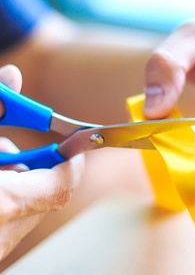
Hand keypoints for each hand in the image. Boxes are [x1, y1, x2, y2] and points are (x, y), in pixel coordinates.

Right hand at [0, 65, 84, 260]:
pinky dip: (3, 195)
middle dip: (29, 161)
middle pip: (43, 191)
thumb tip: (13, 76)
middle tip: (4, 145)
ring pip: (26, 203)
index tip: (71, 142)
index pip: (63, 185)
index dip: (72, 160)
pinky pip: (9, 219)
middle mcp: (2, 234)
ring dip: (12, 177)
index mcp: (0, 205)